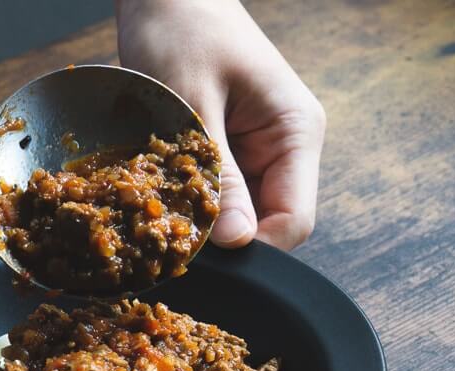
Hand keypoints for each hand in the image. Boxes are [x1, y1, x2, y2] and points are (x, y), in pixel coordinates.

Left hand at [115, 0, 325, 249]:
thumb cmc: (182, 31)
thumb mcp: (193, 103)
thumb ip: (219, 175)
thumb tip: (236, 242)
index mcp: (296, 132)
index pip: (293, 221)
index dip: (252, 250)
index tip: (201, 254)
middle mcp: (285, 148)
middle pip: (266, 225)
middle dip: (222, 239)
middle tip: (170, 238)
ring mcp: (257, 152)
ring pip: (238, 216)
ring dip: (202, 222)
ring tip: (160, 214)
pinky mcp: (227, 153)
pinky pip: (216, 196)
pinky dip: (189, 204)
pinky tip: (159, 197)